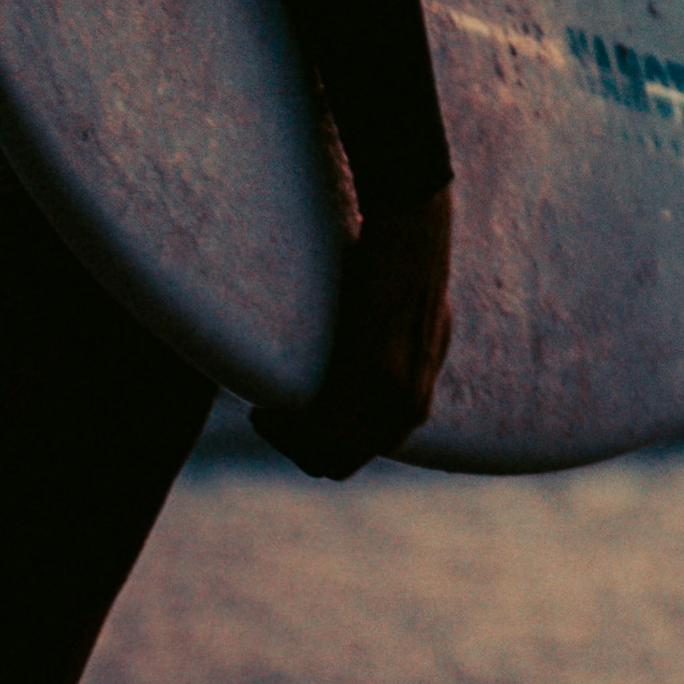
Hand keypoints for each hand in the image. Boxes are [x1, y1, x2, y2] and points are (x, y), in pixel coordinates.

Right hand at [255, 173, 454, 478]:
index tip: (292, 419)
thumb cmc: (399, 255)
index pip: (374, 447)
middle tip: (266, 419)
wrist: (413, 223)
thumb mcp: (408, 310)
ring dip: (289, 443)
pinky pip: (325, 428)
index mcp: (421, 386)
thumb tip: (371, 341)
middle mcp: (413, 398)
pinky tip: (265, 409)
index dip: (325, 445)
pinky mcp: (374, 371)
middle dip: (300, 451)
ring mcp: (396, 389)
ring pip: (332, 452)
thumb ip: (398, 340)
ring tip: (263, 414)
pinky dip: (288, 429)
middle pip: (346, 461)